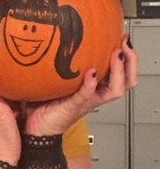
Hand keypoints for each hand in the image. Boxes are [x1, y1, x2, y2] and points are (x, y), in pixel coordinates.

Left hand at [23, 35, 137, 135]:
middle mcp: (96, 95)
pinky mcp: (73, 106)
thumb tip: (60, 42)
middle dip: (131, 63)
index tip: (123, 40)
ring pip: (115, 90)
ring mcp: (87, 101)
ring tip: (115, 56)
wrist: (38, 128)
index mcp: (95, 88)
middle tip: (124, 46)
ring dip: (118, 71)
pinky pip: (86, 95)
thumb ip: (65, 67)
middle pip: (127, 82)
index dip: (128, 58)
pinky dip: (90, 84)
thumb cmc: (47, 105)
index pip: (123, 74)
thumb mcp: (60, 81)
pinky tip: (90, 74)